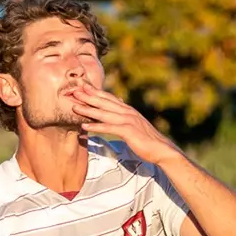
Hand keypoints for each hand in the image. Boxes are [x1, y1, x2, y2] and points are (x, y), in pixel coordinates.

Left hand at [66, 85, 181, 165]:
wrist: (161, 149)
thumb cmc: (147, 140)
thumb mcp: (135, 125)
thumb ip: (126, 118)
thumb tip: (119, 112)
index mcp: (128, 110)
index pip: (108, 98)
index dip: (94, 91)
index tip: (82, 86)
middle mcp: (127, 112)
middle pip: (104, 102)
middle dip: (88, 95)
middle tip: (73, 90)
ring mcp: (128, 120)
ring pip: (104, 113)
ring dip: (88, 109)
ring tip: (74, 107)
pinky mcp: (128, 131)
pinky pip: (109, 128)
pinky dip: (96, 126)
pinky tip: (85, 126)